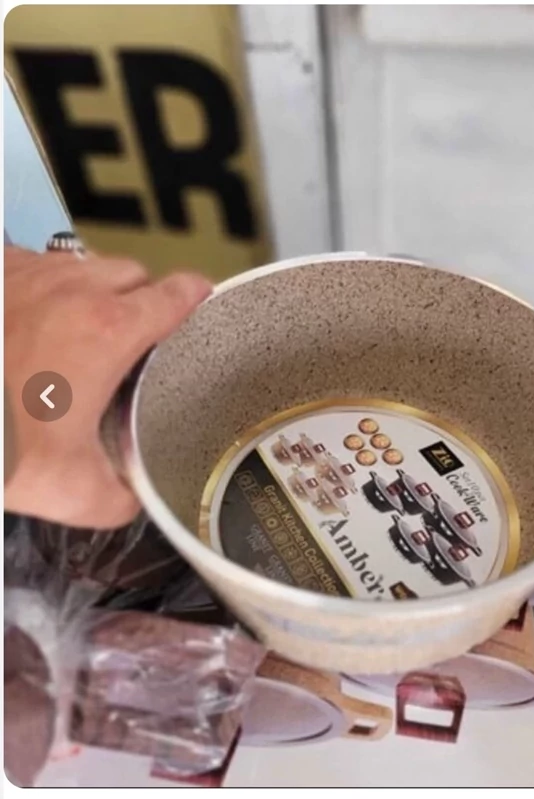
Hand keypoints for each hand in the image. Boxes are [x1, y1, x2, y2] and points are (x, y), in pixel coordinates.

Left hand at [4, 245, 211, 527]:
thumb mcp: (66, 490)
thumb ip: (119, 497)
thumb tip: (137, 498)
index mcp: (109, 331)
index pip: (178, 293)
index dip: (198, 298)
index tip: (202, 306)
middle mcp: (74, 289)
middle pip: (135, 275)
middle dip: (144, 300)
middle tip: (135, 338)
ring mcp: (28, 272)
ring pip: (86, 264)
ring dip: (96, 290)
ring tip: (83, 328)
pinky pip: (37, 263)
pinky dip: (48, 284)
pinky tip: (34, 316)